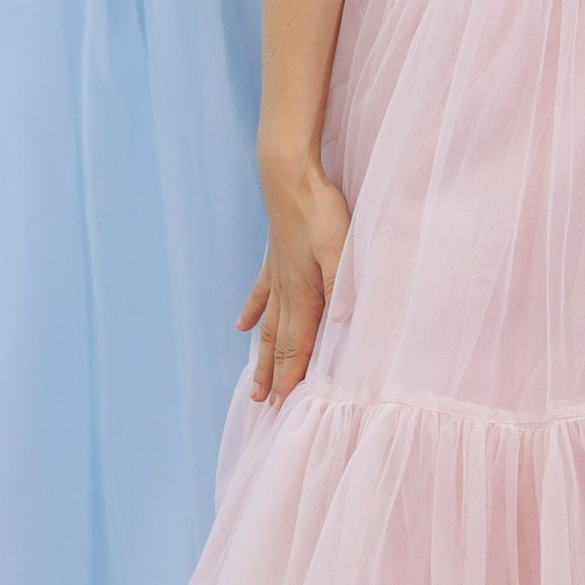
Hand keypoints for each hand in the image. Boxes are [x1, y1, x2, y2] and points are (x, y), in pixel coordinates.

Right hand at [241, 168, 350, 401]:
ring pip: (267, 326)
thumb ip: (342, 286)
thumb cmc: (320, 212)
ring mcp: (276, 276)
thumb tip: (343, 323)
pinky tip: (240, 326)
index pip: (297, 346)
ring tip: (253, 383)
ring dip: (261, 356)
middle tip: (265, 407)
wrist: (289, 177)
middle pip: (279, 344)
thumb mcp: (339, 250)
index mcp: (303, 295)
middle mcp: (286, 292)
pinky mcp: (273, 259)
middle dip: (274, 377)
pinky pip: (260, 293)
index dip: (292, 377)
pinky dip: (251, 312)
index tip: (284, 406)